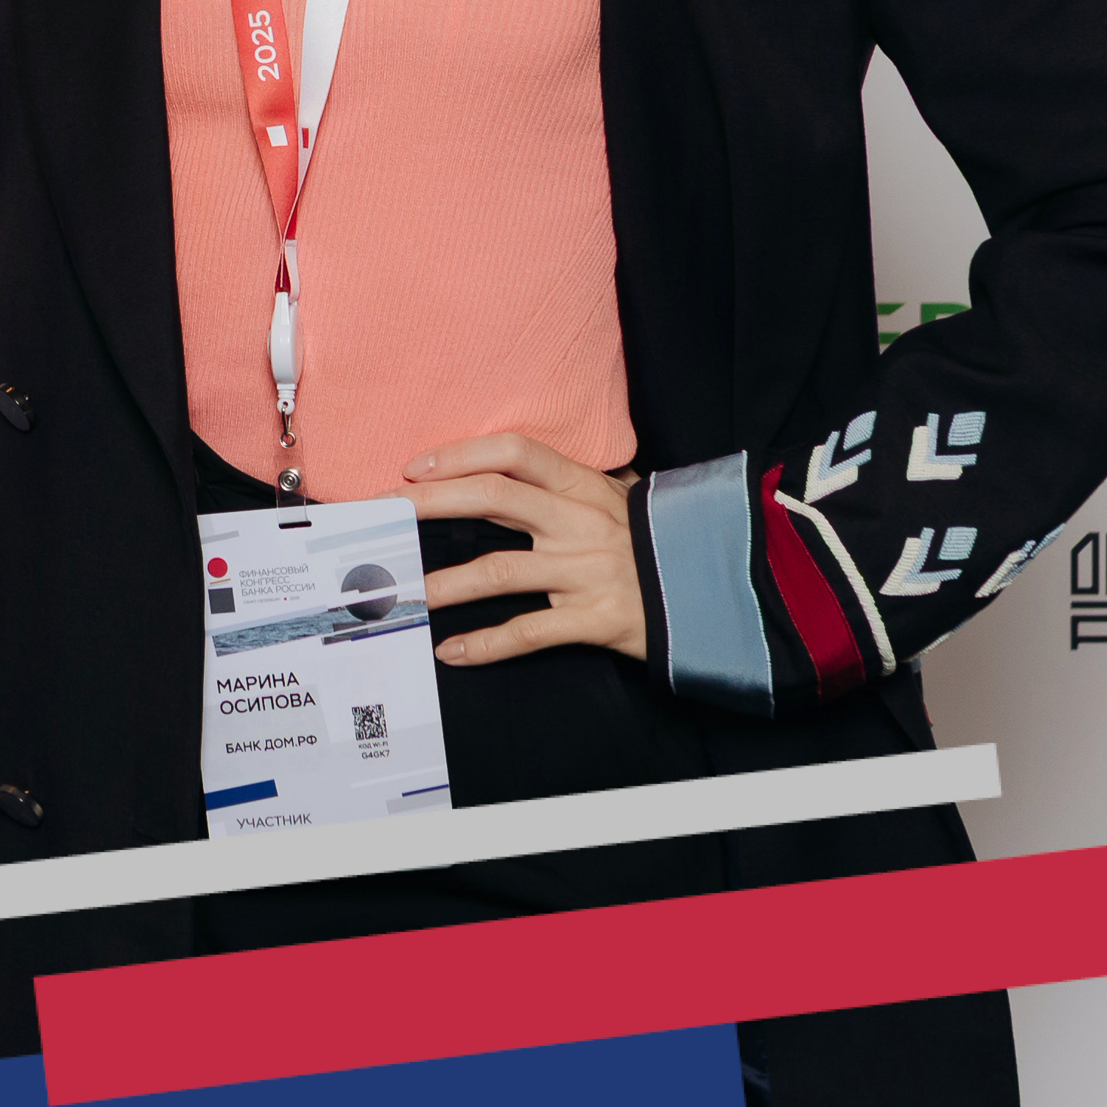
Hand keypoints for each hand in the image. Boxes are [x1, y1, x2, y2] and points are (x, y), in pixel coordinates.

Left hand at [405, 433, 647, 665]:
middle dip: (432, 503)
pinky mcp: (593, 618)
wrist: (716, 592)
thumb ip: (577, 484)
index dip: (461, 455)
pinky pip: (529, 631)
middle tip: (389, 515)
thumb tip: (526, 466)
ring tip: (407, 592)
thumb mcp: (625, 498)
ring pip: (499, 571)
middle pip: (492, 498)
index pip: (514, 454)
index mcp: (584, 487)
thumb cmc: (661, 541)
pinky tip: (453, 652)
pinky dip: (486, 644)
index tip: (416, 468)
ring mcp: (585, 571)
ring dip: (445, 583)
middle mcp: (579, 523)